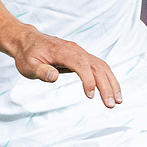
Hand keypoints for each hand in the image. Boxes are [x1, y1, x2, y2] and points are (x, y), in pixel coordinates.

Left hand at [4, 25, 122, 107]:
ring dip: (112, 83)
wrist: (28, 41)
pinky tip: (112, 91)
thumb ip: (41, 71)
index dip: (88, 80)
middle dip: (106, 86)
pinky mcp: (82, 57)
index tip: (90, 96)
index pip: (82, 65)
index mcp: (64, 52)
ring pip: (102, 67)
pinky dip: (108, 78)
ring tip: (118, 101)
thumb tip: (54, 77)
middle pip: (97, 67)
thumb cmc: (27, 55)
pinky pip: (99, 67)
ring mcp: (81, 53)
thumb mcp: (28, 65)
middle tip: (111, 105)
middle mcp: (76, 50)